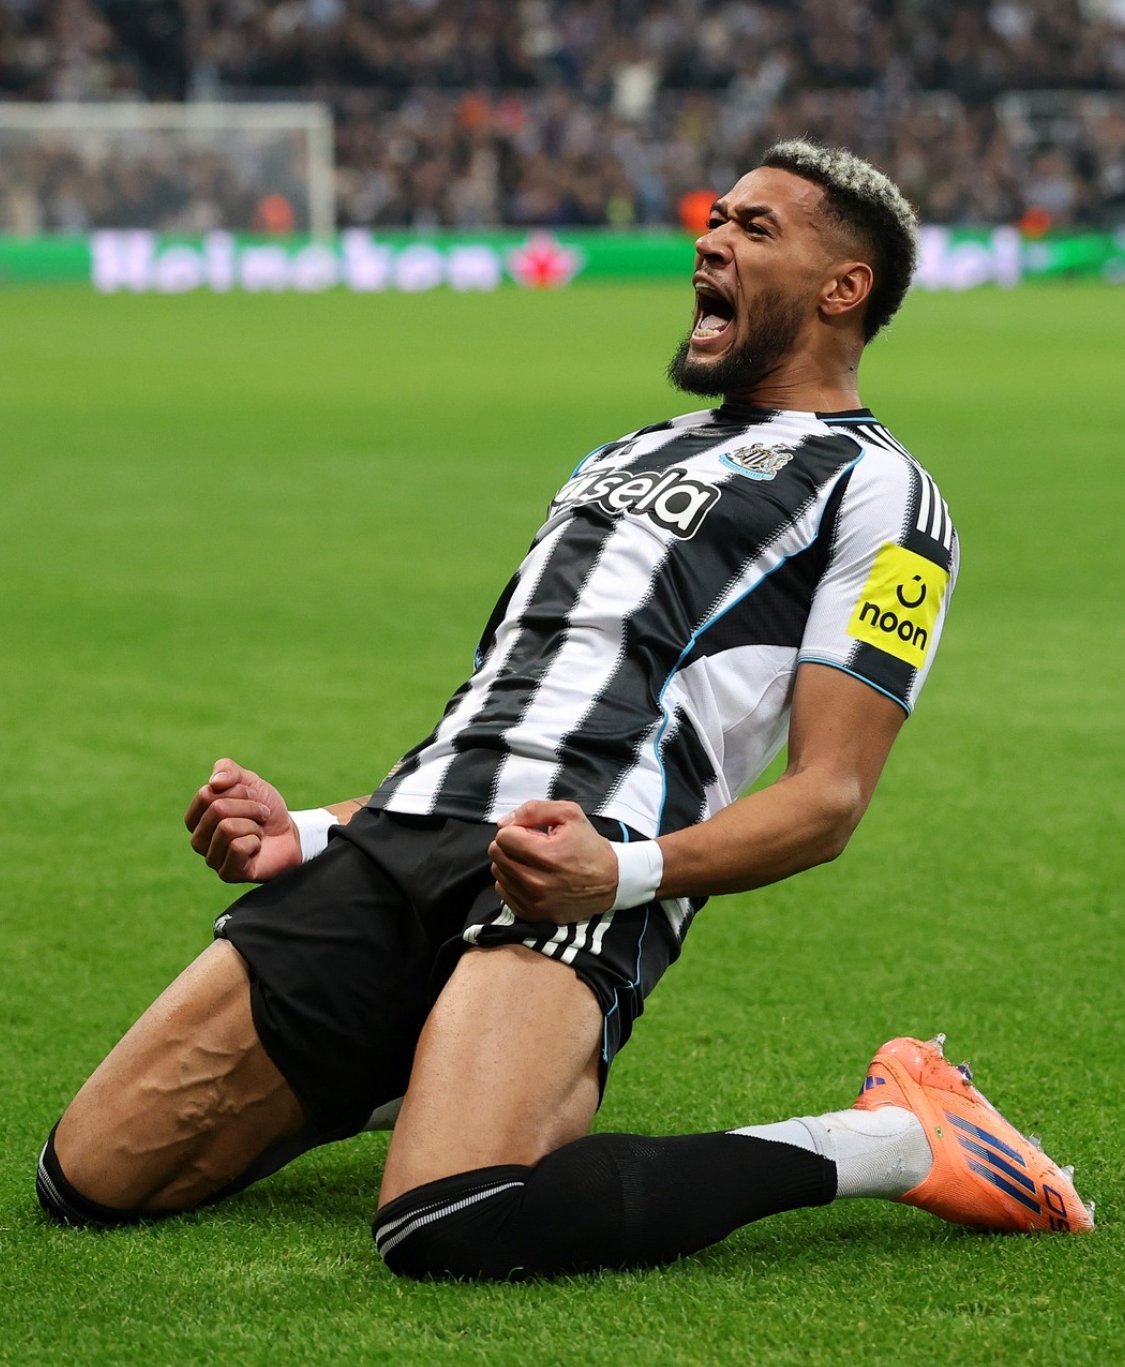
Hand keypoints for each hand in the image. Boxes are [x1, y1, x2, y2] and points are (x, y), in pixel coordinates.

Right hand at [184, 757, 300, 882]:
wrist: (291, 834)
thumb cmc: (264, 809)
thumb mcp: (249, 781)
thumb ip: (227, 770)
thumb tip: (214, 783)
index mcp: (197, 818)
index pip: (206, 795)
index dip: (236, 791)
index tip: (251, 797)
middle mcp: (198, 840)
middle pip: (217, 809)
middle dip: (249, 806)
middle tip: (261, 815)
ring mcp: (212, 859)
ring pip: (227, 828)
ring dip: (253, 824)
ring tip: (259, 831)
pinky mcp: (228, 874)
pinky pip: (237, 847)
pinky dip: (254, 842)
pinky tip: (257, 847)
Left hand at [488, 800, 618, 923]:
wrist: (611, 882)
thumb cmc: (589, 846)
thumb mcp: (569, 814)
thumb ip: (534, 810)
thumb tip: (504, 822)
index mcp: (545, 855)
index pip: (503, 837)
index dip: (516, 830)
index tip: (532, 833)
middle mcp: (536, 882)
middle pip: (497, 855)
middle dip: (510, 845)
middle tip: (531, 846)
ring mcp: (533, 901)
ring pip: (498, 873)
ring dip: (509, 863)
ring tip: (531, 861)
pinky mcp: (532, 914)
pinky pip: (504, 893)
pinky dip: (512, 882)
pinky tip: (530, 877)